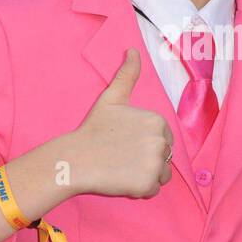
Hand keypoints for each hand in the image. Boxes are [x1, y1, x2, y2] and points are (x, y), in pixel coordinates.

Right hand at [67, 47, 173, 197]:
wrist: (76, 158)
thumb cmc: (93, 129)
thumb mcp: (112, 98)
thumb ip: (127, 74)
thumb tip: (133, 50)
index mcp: (157, 120)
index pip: (163, 139)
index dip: (143, 144)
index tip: (124, 143)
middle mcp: (161, 140)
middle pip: (164, 158)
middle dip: (145, 160)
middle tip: (121, 156)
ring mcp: (155, 163)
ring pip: (161, 175)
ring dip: (145, 176)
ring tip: (122, 168)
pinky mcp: (148, 184)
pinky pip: (152, 191)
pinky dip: (139, 190)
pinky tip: (121, 180)